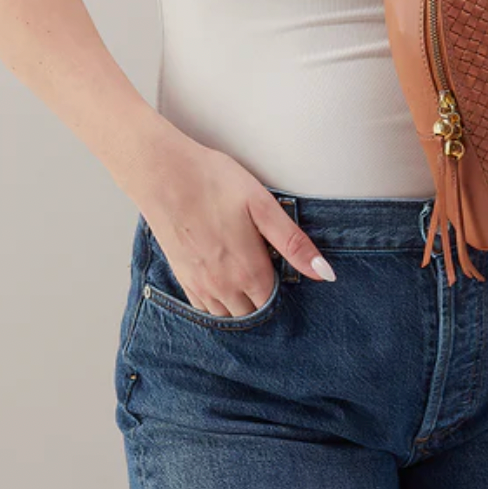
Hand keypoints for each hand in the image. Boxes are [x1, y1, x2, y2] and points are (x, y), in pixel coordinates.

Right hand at [125, 130, 336, 317]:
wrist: (162, 173)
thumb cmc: (214, 182)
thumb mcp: (263, 206)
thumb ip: (293, 243)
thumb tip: (325, 273)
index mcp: (249, 271)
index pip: (275, 301)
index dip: (284, 287)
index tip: (284, 268)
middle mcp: (223, 287)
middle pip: (253, 313)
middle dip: (264, 300)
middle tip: (268, 269)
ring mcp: (199, 285)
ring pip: (228, 315)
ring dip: (242, 305)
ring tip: (248, 276)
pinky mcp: (181, 277)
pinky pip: (204, 309)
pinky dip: (218, 304)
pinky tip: (224, 282)